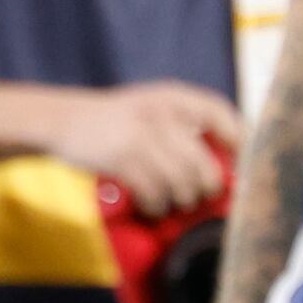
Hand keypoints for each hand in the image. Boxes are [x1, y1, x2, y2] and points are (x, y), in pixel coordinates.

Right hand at [52, 80, 242, 219]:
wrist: (63, 120)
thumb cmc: (116, 120)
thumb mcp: (152, 108)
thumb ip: (185, 126)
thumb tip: (225, 166)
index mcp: (173, 97)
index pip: (222, 114)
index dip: (237, 142)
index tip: (239, 164)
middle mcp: (161, 114)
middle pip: (203, 163)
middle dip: (206, 187)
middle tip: (201, 195)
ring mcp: (141, 137)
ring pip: (181, 182)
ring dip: (182, 199)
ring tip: (175, 202)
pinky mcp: (122, 159)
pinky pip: (154, 192)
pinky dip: (157, 205)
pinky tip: (153, 205)